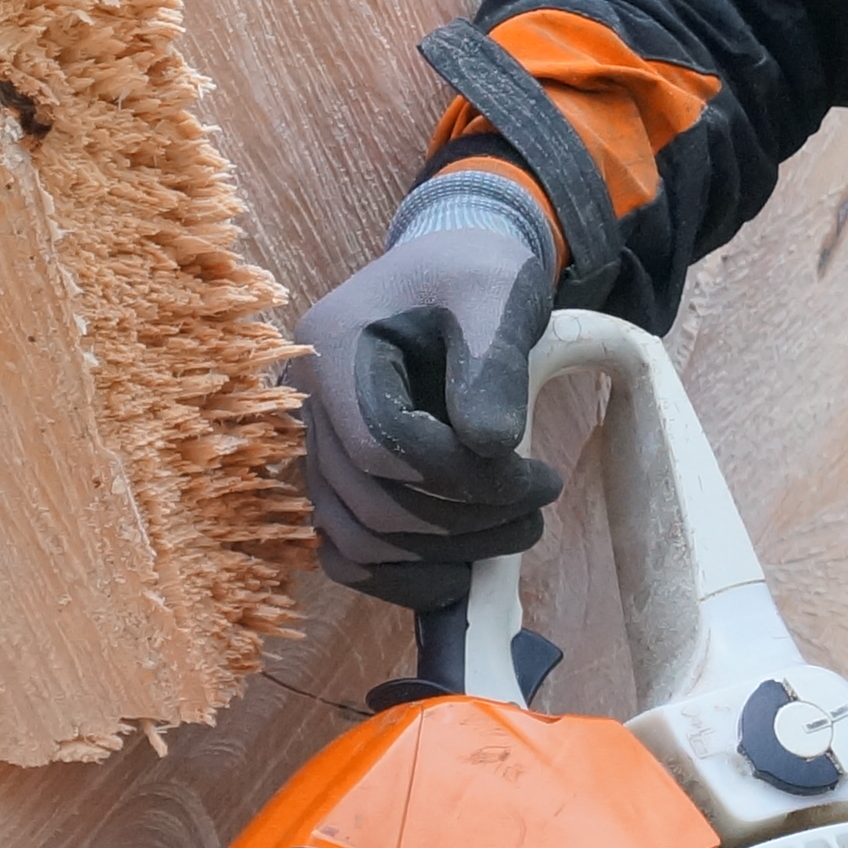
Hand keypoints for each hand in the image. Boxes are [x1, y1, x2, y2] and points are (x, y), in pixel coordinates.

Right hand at [295, 176, 561, 605]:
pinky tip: (460, 572)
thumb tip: (490, 448)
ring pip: (353, 540)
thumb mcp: (498, 291)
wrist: (451, 270)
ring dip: (437, 558)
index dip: (462, 480)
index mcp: (335, 346)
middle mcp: (309, 400)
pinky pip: (345, 551)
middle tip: (536, 510)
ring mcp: (315, 443)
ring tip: (512, 534)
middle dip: (463, 523)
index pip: (383, 446)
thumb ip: (493, 362)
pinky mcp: (336, 475)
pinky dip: (398, 577)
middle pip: (369, 502)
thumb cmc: (476, 273)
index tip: (538, 480)